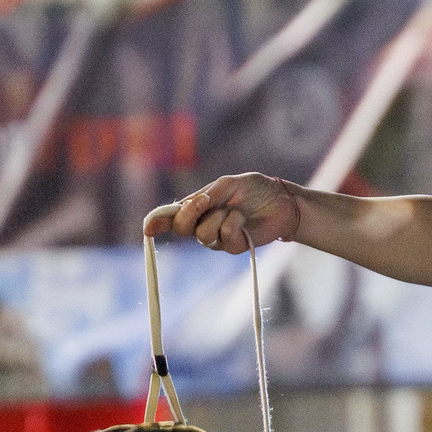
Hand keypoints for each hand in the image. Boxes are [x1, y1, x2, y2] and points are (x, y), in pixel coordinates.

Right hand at [143, 174, 301, 254]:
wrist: (283, 201)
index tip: (148, 227)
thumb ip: (207, 194)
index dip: (157, 222)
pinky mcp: (233, 247)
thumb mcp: (229, 184)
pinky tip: (242, 218)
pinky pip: (223, 238)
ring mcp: (217, 237)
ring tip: (235, 210)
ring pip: (202, 234)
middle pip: (181, 228)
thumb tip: (185, 204)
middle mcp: (203, 224)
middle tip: (205, 200)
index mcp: (198, 207)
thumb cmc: (256, 189)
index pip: (171, 216)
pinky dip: (233, 224)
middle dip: (190, 213)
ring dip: (217, 218)